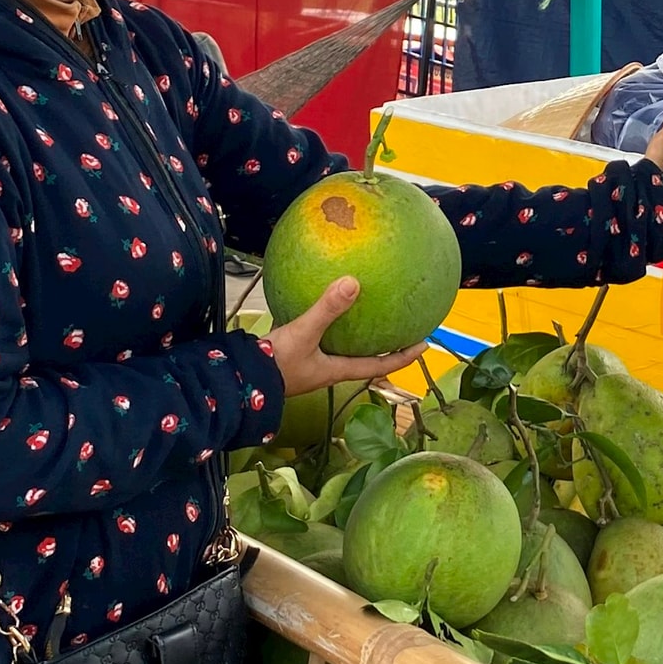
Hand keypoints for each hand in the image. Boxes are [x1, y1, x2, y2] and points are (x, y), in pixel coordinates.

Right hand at [265, 276, 428, 398]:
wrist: (238, 380)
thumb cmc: (274, 364)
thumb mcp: (304, 333)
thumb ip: (326, 309)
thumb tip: (353, 283)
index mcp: (336, 370)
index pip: (380, 366)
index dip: (403, 357)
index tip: (424, 345)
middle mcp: (326, 369)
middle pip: (364, 359)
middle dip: (383, 346)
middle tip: (401, 329)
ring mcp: (309, 365)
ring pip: (341, 349)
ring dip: (355, 336)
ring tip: (366, 316)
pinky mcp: (292, 355)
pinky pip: (319, 338)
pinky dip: (327, 325)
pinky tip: (321, 305)